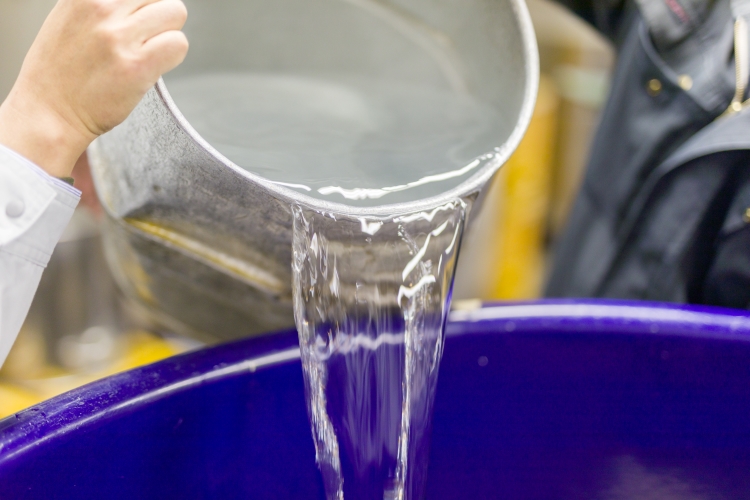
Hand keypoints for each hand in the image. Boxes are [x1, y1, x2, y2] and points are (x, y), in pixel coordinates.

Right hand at [0, 0, 188, 177]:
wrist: (49, 112)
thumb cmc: (61, 71)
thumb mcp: (70, 17)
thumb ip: (104, 4)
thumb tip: (139, 4)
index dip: (144, 4)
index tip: (138, 19)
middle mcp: (101, 8)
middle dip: (158, 17)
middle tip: (143, 39)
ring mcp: (119, 37)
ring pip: (175, 13)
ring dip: (168, 34)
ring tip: (148, 52)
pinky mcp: (137, 65)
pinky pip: (178, 44)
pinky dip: (173, 54)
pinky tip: (153, 66)